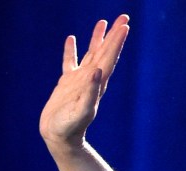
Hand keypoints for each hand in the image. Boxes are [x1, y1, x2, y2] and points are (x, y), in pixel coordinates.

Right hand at [39, 15, 129, 152]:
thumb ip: (90, 92)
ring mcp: (80, 81)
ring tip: (103, 22)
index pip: (109, 58)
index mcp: (97, 83)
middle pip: (105, 52)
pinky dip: (71, 50)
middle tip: (124, 17)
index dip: (117, 42)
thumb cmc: (70, 127)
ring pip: (91, 54)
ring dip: (98, 39)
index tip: (124, 26)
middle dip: (114, 35)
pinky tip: (72, 39)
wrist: (60, 138)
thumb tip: (98, 71)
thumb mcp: (82, 111)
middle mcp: (92, 79)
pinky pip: (70, 62)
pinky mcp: (67, 84)